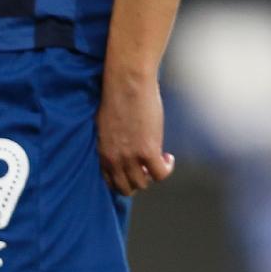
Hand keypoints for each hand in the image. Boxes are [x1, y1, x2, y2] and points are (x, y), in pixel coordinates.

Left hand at [96, 69, 174, 195]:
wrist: (127, 84)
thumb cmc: (116, 97)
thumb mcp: (105, 125)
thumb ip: (110, 141)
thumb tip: (121, 146)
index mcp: (102, 153)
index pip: (110, 181)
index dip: (123, 179)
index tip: (133, 170)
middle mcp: (114, 159)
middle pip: (126, 187)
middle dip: (138, 180)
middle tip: (147, 167)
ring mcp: (130, 157)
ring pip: (143, 183)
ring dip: (152, 174)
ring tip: (159, 159)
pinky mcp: (148, 151)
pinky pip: (160, 174)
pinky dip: (166, 168)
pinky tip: (168, 156)